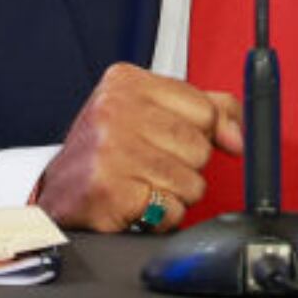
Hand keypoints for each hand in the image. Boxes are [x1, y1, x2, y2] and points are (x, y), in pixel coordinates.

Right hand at [32, 63, 241, 232]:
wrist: (57, 190)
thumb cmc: (108, 149)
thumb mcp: (153, 110)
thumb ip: (208, 110)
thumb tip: (240, 136)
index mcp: (127, 82)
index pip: (205, 109)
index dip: (201, 132)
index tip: (179, 142)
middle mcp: (115, 111)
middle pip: (199, 146)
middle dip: (186, 165)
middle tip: (153, 166)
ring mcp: (109, 151)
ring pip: (190, 181)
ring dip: (175, 193)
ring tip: (144, 184)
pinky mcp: (109, 191)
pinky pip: (171, 209)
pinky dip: (162, 215)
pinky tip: (138, 203)